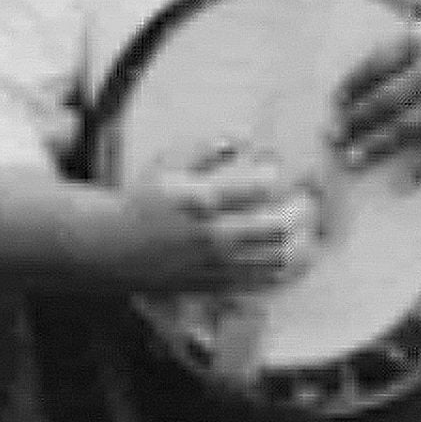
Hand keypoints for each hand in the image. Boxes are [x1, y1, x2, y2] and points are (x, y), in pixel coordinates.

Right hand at [96, 142, 323, 293]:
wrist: (113, 247)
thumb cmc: (142, 201)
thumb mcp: (167, 165)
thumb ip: (205, 150)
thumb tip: (241, 138)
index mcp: (201, 199)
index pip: (260, 187)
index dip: (278, 174)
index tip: (278, 169)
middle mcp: (212, 234)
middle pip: (279, 226)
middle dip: (302, 210)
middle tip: (307, 199)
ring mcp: (216, 264)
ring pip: (278, 259)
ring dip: (302, 242)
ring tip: (306, 228)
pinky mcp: (217, 283)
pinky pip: (264, 281)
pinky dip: (286, 268)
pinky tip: (290, 254)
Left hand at [336, 0, 420, 186]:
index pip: (375, 64)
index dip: (353, 84)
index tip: (338, 99)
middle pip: (381, 100)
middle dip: (354, 120)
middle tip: (331, 135)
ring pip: (402, 128)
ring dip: (373, 146)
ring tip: (351, 159)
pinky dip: (419, 169)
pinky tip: (401, 182)